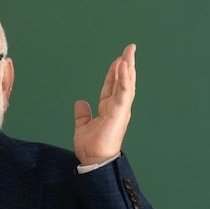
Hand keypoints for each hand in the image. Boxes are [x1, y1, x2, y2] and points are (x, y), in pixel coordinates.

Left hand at [73, 44, 135, 165]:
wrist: (93, 160)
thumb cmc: (91, 146)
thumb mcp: (83, 125)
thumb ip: (83, 114)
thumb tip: (80, 102)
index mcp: (109, 109)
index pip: (113, 86)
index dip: (115, 72)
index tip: (118, 60)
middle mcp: (117, 107)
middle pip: (123, 81)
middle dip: (126, 64)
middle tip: (130, 48)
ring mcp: (120, 109)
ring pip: (126, 84)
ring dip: (128, 67)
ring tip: (129, 52)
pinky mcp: (119, 113)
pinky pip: (123, 92)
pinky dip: (123, 78)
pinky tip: (124, 66)